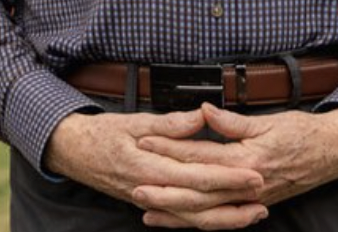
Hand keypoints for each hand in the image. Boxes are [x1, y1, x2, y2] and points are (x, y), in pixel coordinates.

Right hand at [45, 110, 268, 229]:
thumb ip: (169, 123)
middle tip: (264, 193)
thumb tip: (200, 117)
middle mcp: (152, 191)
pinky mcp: (150, 205)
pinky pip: (182, 219)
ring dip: (226, 218)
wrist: (73, 153)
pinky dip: (206, 220)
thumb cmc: (101, 134)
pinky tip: (224, 217)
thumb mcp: (133, 121)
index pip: (198, 176)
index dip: (229, 176)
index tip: (254, 172)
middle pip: (201, 203)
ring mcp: (150, 202)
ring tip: (254, 213)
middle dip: (236, 200)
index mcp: (149, 167)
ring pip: (194, 218)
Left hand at [134, 104, 337, 225]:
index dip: (170, 149)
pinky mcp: (253, 205)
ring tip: (147, 210)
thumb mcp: (267, 121)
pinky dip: (198, 220)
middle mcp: (247, 185)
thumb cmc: (300, 133)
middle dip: (165, 191)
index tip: (144, 143)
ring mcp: (251, 199)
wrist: (332, 153)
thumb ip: (232, 121)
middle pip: (199, 191)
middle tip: (135, 186)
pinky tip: (178, 219)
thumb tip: (203, 110)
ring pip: (208, 212)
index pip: (200, 156)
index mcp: (247, 160)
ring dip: (177, 212)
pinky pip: (221, 218)